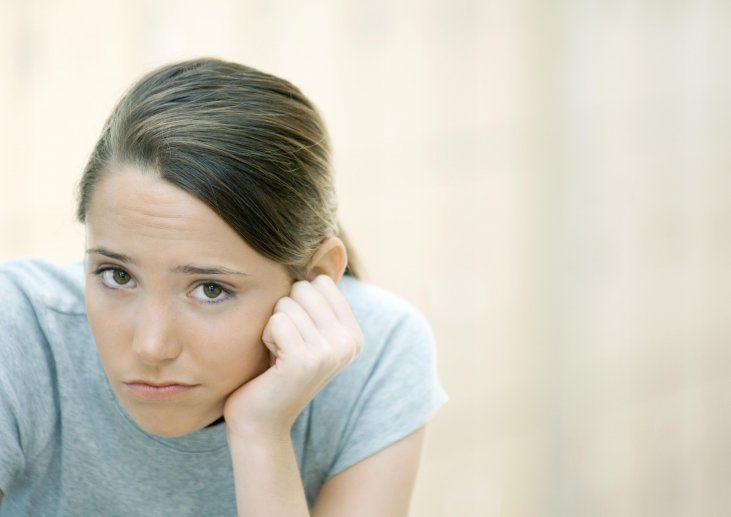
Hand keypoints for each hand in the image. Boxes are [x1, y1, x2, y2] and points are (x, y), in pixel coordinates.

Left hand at [223, 274, 362, 439]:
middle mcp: (350, 343)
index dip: (298, 304)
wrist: (260, 419)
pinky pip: (276, 321)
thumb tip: (327, 245)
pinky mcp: (306, 361)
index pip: (320, 282)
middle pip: (304, 289)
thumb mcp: (304, 330)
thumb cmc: (274, 369)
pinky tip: (271, 363)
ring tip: (278, 355)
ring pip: (287, 303)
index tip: (296, 336)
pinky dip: (265, 338)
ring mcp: (331, 352)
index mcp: (354, 334)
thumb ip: (317, 297)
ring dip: (272, 327)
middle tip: (284, 347)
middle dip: (284, 313)